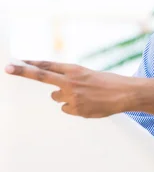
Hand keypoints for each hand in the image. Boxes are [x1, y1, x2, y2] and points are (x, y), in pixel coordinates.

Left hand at [5, 60, 132, 117]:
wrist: (124, 93)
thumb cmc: (108, 82)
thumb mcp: (87, 74)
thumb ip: (70, 78)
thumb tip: (54, 90)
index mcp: (74, 69)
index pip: (47, 65)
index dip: (31, 63)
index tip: (17, 61)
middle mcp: (71, 82)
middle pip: (41, 76)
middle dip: (23, 72)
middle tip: (7, 68)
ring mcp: (72, 97)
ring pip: (56, 97)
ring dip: (64, 97)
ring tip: (84, 95)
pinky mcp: (76, 110)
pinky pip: (66, 109)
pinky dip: (74, 107)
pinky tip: (88, 104)